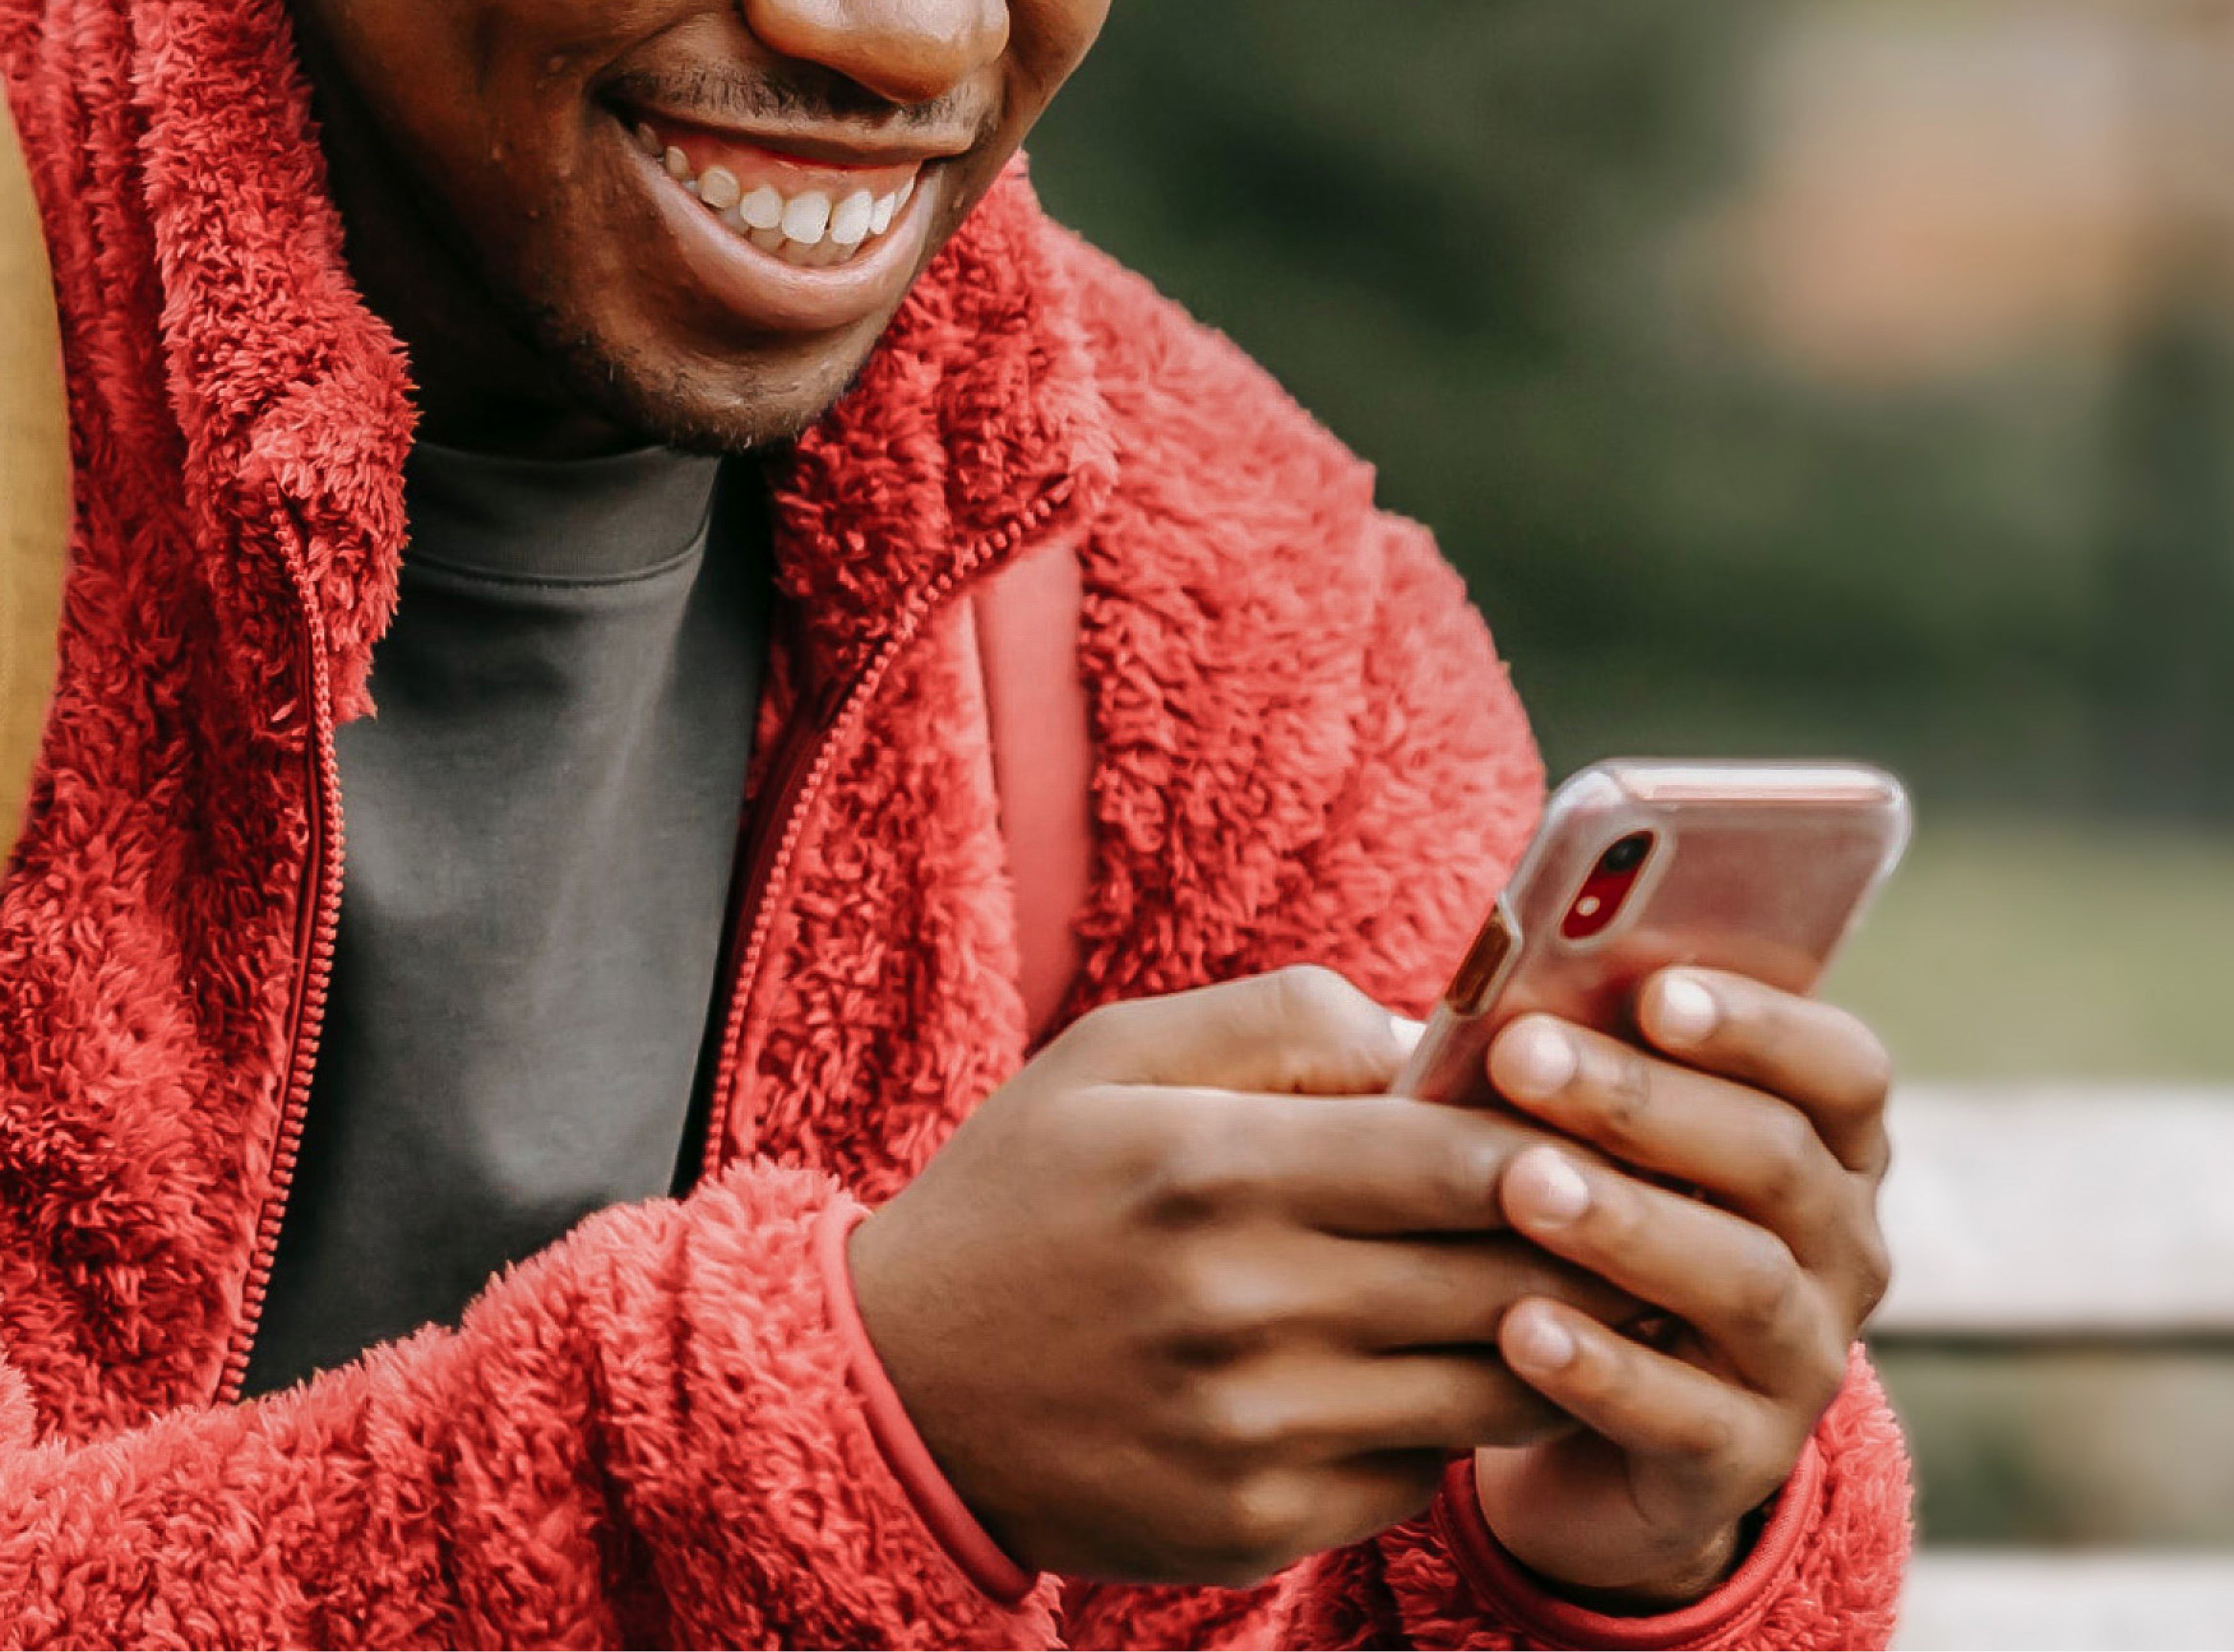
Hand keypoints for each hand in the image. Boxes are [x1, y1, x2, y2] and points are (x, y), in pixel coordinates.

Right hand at [848, 968, 1632, 1586]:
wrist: (902, 1390)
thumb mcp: (1117, 1054)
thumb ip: (1284, 1020)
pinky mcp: (1257, 1528)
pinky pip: (1415, 1473)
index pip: (1454, 1157)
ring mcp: (1253, 1434)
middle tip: (1647, 1207)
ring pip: (1484, 1391)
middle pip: (1494, 1279)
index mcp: (1214, 1168)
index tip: (1608, 1120)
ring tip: (1594, 1293)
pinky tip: (1462, 1370)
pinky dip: (1453, 1422)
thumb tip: (1437, 1036)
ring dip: (1554, 1343)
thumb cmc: (1027, 1191)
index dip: (1557, 1139)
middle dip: (1588, 1240)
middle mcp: (1242, 1308)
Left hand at [1473, 968, 1893, 1606]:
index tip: (1655, 992)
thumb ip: (1598, 1064)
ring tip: (1523, 1184)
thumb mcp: (1615, 1143)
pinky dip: (1600, 1367)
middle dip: (1646, 1101)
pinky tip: (1522, 1326)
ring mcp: (1802, 1363)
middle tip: (1525, 1056)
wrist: (1592, 1427)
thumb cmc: (1598, 1221)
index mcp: (1829, 1148)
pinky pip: (1681, 1416)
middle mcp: (1843, 1252)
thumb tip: (1519, 989)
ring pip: (1742, 1282)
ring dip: (1627, 1223)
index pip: (1844, 1070)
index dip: (1760, 1024)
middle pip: (1776, 1159)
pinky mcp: (1739, 1464)